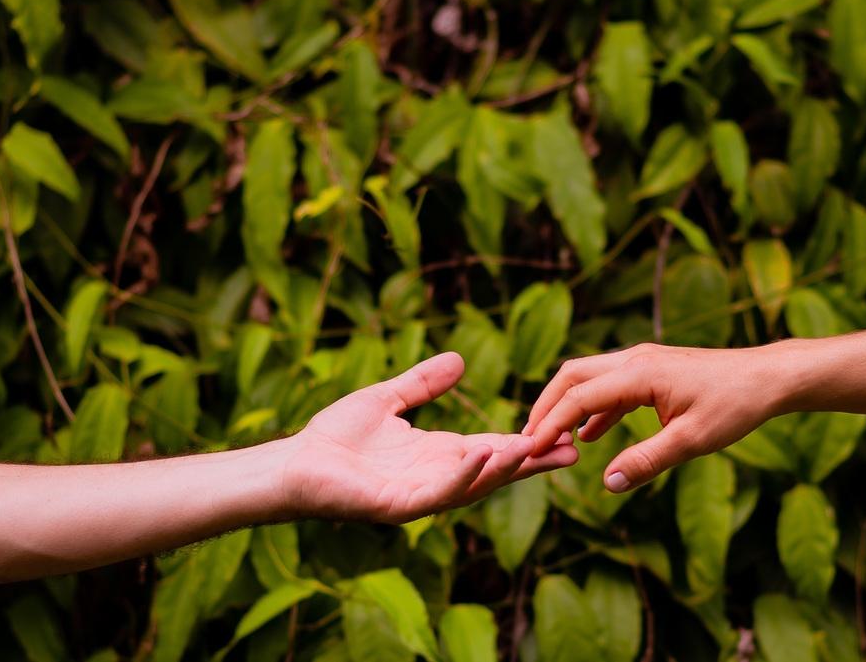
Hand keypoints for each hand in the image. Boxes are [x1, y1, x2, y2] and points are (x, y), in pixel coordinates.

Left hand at [282, 352, 577, 523]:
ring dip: (505, 469)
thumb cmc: (334, 437)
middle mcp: (436, 477)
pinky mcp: (397, 506)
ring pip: (473, 485)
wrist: (292, 464)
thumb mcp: (388, 399)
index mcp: (438, 454)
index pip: (493, 449)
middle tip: (573, 451)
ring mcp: (419, 495)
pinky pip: (437, 492)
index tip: (564, 432)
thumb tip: (459, 359)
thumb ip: (423, 383)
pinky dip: (462, 475)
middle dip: (531, 463)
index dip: (527, 443)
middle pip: (494, 471)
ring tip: (536, 449)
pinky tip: (482, 455)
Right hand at [523, 343, 792, 492]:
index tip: (529, 449)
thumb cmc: (735, 405)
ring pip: (589, 377)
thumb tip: (607, 483)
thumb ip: (646, 461)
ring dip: (567, 405)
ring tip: (550, 440)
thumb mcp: (692, 441)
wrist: (768, 377)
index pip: (578, 397)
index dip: (550, 424)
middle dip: (546, 407)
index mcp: (639, 373)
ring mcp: (643, 361)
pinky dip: (593, 408)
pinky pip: (610, 385)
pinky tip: (589, 436)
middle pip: (572, 376)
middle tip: (527, 440)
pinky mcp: (653, 369)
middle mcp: (634, 359)